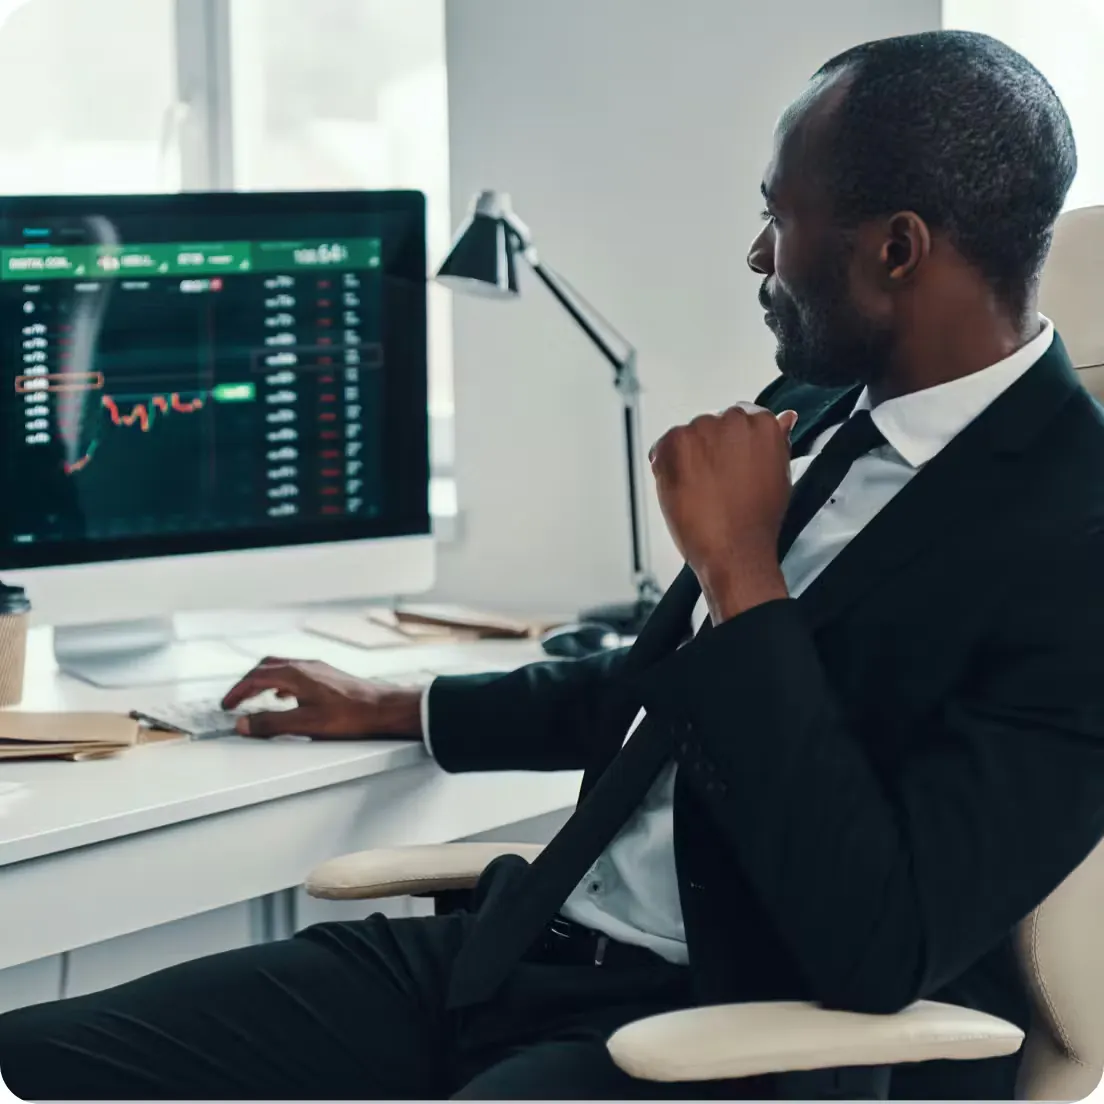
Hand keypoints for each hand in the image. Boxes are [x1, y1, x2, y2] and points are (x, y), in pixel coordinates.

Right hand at [221, 658, 423, 739]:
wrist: (384, 708)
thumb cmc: (350, 715)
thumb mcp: (305, 724)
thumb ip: (271, 723)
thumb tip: (243, 724)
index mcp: (296, 674)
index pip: (255, 677)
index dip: (237, 692)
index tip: (226, 706)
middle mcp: (306, 666)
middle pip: (266, 667)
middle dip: (247, 683)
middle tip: (236, 700)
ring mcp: (319, 669)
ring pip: (282, 669)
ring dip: (264, 682)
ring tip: (256, 698)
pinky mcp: (329, 677)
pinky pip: (296, 674)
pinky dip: (282, 683)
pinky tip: (287, 697)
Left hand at [650, 405, 797, 620]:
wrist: (734, 550)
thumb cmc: (756, 521)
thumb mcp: (779, 475)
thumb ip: (777, 441)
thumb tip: (785, 418)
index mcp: (764, 424)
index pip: (743, 417)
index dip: (733, 446)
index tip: (731, 464)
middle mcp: (733, 419)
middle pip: (714, 425)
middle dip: (711, 449)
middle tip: (716, 483)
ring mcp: (703, 429)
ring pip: (689, 435)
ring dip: (689, 457)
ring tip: (701, 490)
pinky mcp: (675, 443)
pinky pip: (663, 446)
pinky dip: (666, 465)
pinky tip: (683, 488)